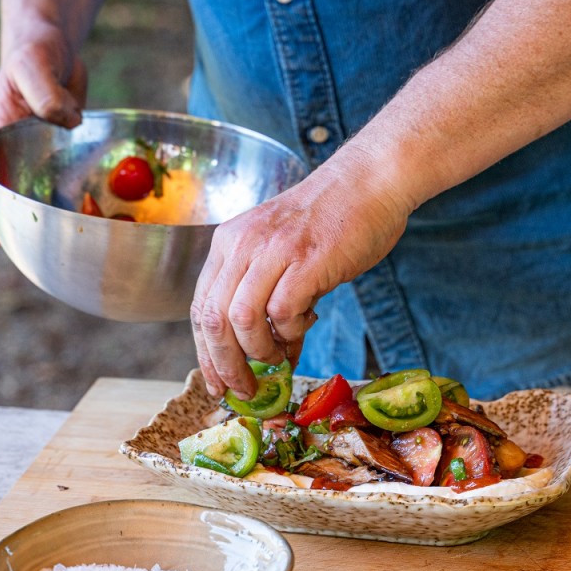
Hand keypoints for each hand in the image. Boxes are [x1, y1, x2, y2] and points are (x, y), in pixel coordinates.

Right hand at [0, 21, 87, 244]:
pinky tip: (102, 219)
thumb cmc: (35, 51)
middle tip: (41, 255)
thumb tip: (66, 121)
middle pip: (19, 195)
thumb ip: (45, 92)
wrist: (54, 45)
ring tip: (74, 249)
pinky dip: (85, 196)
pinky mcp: (67, 153)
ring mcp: (43, 156)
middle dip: (28, 223)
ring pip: (49, 192)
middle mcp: (18, 153)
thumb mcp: (33, 65)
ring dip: (60, 215)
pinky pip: (75, 179)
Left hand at [190, 147, 413, 398]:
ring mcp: (273, 250)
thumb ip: (268, 294)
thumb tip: (271, 351)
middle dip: (225, 364)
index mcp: (229, 242)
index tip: (218, 382)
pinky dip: (291, 331)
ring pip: (241, 319)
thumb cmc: (332, 219)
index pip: (201, 307)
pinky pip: (282, 311)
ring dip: (258, 352)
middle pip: (213, 318)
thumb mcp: (281, 250)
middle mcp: (243, 244)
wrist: (370, 181)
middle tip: (244, 390)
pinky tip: (304, 326)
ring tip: (278, 359)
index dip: (206, 353)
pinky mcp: (306, 260)